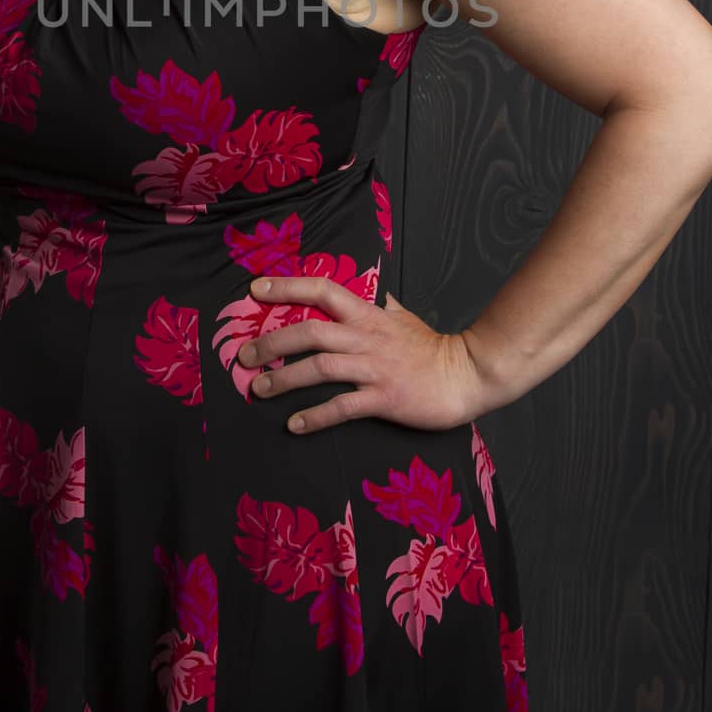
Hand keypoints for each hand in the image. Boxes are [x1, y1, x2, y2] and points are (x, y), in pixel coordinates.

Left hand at [237, 276, 489, 435]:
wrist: (468, 375)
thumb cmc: (434, 349)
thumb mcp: (406, 319)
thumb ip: (387, 309)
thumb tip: (381, 297)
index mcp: (368, 316)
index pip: (322, 291)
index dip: (287, 287)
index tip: (255, 289)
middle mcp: (366, 338)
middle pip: (310, 331)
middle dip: (272, 342)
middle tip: (244, 356)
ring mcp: (374, 368)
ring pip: (319, 368)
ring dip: (284, 379)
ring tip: (258, 389)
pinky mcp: (383, 398)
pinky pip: (342, 406)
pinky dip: (315, 416)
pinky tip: (294, 424)